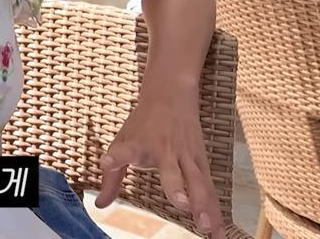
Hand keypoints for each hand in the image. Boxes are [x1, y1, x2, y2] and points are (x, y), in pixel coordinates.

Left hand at [97, 87, 224, 237]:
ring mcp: (188, 157)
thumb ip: (112, 177)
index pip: (125, 151)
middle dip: (177, 188)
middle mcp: (166, 151)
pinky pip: (211, 191)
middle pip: (173, 171)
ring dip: (203, 205)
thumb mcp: (122, 143)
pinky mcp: (203, 164)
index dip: (115, 158)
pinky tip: (219, 233)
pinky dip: (216, 211)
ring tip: (205, 227)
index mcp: (140, 145)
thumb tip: (100, 205)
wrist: (171, 95)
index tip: (107, 162)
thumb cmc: (143, 124)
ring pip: (198, 183)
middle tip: (181, 204)